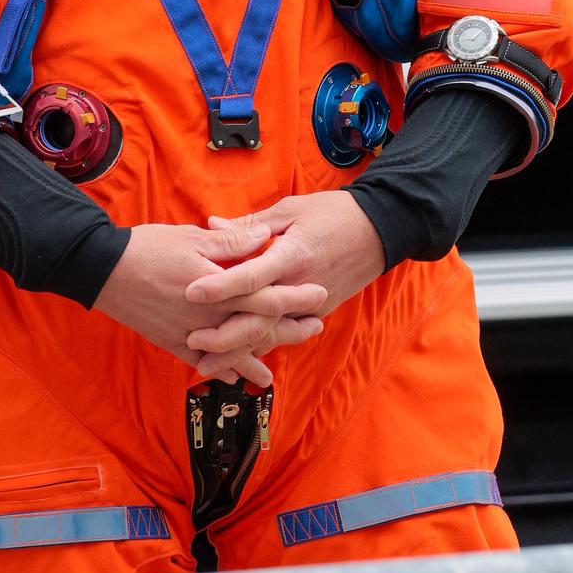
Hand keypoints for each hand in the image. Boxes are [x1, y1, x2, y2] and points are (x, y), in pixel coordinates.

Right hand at [94, 219, 325, 388]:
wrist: (103, 271)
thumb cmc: (148, 248)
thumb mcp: (193, 237)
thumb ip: (231, 242)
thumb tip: (266, 239)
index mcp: (219, 289)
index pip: (267, 296)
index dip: (296, 298)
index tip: (320, 296)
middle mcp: (209, 317)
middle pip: (258, 329)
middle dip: (289, 331)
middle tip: (315, 329)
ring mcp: (190, 334)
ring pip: (232, 352)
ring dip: (256, 360)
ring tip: (273, 373)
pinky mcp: (172, 343)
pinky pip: (201, 361)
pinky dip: (218, 369)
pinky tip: (231, 378)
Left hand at [183, 193, 383, 361]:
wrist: (381, 230)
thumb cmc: (334, 213)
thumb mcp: (291, 209)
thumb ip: (250, 224)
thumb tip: (213, 225)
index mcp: (292, 255)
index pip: (251, 276)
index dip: (220, 286)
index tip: (191, 292)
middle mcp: (300, 286)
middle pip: (259, 320)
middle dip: (225, 336)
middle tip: (193, 339)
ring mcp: (311, 305)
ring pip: (271, 336)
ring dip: (239, 352)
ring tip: (208, 362)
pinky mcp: (317, 314)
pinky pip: (284, 335)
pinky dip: (260, 349)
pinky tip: (237, 359)